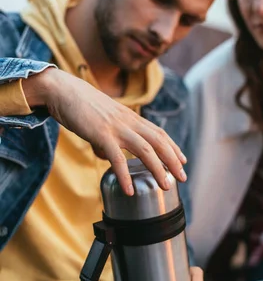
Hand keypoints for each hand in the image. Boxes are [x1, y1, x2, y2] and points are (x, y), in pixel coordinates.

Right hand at [22, 68, 186, 194]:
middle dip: (173, 160)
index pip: (159, 132)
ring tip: (165, 186)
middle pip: (159, 141)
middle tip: (183, 177)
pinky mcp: (101, 134)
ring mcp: (116, 128)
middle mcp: (128, 122)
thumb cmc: (81, 106)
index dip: (173, 147)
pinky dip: (125, 175)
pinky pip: (116, 158)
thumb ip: (109, 140)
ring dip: (158, 169)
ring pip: (145, 150)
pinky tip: (130, 190)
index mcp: (130, 117)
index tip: (183, 160)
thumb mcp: (102, 121)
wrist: (63, 90)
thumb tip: (107, 157)